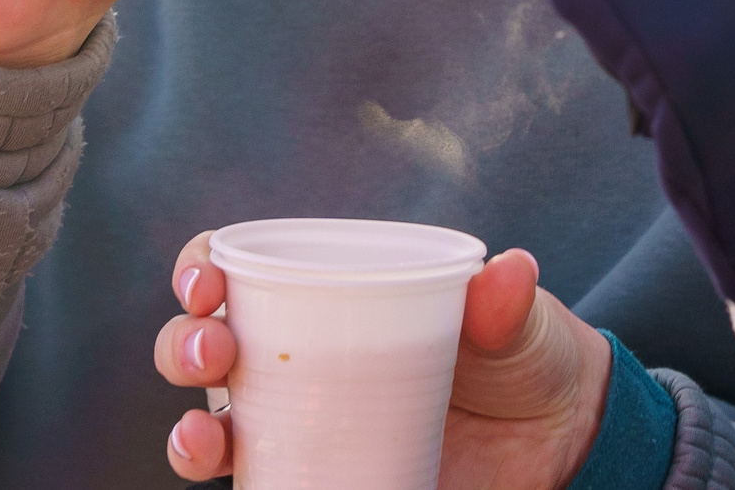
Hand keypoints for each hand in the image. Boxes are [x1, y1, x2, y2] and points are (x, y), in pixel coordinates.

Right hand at [156, 236, 610, 487]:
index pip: (238, 267)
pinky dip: (232, 488)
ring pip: (211, 426)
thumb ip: (507, 304)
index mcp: (327, 294)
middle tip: (212, 353)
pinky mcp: (318, 480)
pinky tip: (234, 485)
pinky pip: (258, 486)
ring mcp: (301, 425)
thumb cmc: (521, 357)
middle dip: (182, 344)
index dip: (199, 268)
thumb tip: (511, 269)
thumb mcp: (516, 325)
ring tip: (205, 435)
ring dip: (188, 432)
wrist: (553, 442)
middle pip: (202, 345)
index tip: (206, 282)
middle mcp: (295, 358)